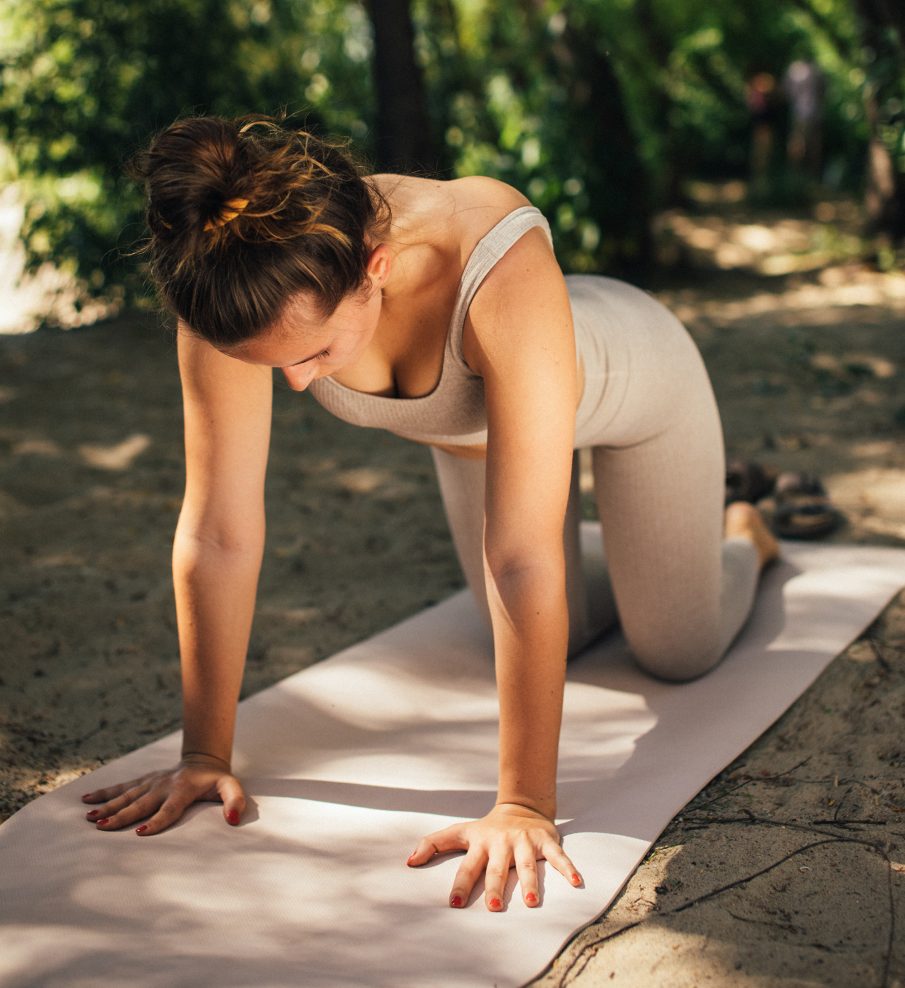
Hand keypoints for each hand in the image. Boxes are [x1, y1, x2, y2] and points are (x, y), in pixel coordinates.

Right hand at [80, 753, 244, 834]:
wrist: (204, 760)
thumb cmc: (217, 780)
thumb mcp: (231, 787)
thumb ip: (235, 801)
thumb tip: (235, 819)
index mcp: (183, 790)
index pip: (169, 809)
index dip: (157, 821)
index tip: (141, 832)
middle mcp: (163, 786)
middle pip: (141, 803)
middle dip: (122, 815)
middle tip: (103, 826)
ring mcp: (151, 782)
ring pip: (127, 795)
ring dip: (108, 806)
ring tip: (90, 817)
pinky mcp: (143, 781)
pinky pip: (122, 788)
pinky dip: (104, 793)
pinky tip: (86, 800)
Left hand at [406, 802, 581, 909]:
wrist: (521, 808)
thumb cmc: (487, 830)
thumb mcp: (460, 832)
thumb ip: (434, 844)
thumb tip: (408, 861)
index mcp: (481, 844)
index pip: (468, 866)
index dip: (460, 884)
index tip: (453, 903)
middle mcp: (502, 844)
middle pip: (497, 868)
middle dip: (495, 887)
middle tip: (493, 907)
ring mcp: (524, 842)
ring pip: (527, 865)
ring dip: (530, 883)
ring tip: (530, 903)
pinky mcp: (545, 841)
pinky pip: (557, 857)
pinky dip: (568, 868)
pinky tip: (576, 882)